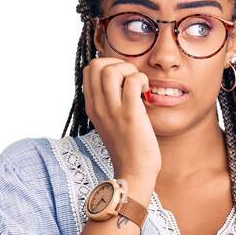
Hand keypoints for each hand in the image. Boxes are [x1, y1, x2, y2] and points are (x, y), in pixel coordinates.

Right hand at [82, 58, 161, 181]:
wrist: (134, 171)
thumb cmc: (128, 146)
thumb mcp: (110, 121)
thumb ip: (110, 102)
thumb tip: (122, 81)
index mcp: (92, 106)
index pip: (89, 70)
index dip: (109, 65)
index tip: (123, 78)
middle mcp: (98, 106)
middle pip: (97, 65)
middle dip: (119, 63)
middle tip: (132, 80)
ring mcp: (112, 110)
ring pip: (112, 69)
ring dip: (130, 71)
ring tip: (139, 86)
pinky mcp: (130, 115)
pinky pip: (132, 82)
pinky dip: (142, 80)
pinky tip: (146, 93)